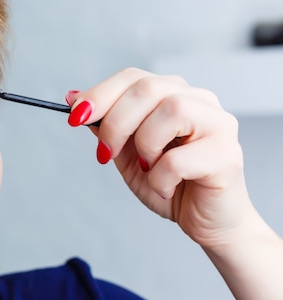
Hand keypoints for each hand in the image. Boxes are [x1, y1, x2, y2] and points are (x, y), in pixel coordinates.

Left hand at [66, 67, 256, 248]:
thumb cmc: (170, 184)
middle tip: (105, 153)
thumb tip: (73, 96)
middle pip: (148, 88)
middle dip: (115, 123)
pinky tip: (166, 188)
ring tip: (147, 168)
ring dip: (144, 146)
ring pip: (171, 111)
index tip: (75, 117)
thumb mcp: (126, 154)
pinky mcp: (226, 155)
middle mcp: (200, 100)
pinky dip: (160, 178)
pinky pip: (179, 158)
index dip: (100, 94)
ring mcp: (218, 124)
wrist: (205, 222)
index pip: (133, 77)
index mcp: (174, 94)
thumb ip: (105, 125)